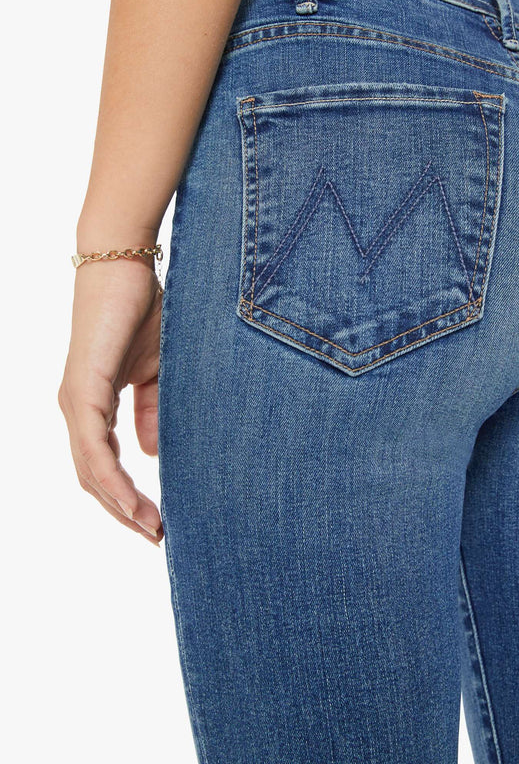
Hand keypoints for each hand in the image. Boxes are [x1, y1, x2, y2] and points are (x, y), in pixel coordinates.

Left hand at [58, 252, 164, 544]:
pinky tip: (132, 499)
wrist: (124, 266)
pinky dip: (112, 477)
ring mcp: (75, 401)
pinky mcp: (82, 389)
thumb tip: (152, 454)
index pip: (102, 465)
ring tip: (150, 528)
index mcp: (90, 405)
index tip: (158, 522)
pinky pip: (93, 447)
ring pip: (89, 471)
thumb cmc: (141, 311)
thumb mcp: (156, 372)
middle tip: (157, 537)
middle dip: (123, 513)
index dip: (126, 497)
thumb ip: (152, 412)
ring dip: (119, 505)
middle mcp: (75, 409)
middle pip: (91, 479)